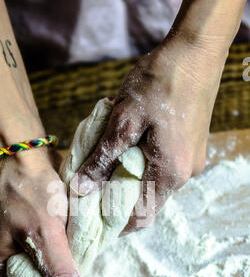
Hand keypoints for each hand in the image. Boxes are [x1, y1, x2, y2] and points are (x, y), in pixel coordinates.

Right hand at [0, 148, 85, 276]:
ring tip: (65, 233)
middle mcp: (3, 270)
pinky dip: (66, 248)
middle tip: (65, 240)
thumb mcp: (44, 233)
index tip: (64, 254)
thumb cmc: (28, 191)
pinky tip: (67, 230)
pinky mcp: (31, 245)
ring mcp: (18, 257)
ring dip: (67, 257)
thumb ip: (58, 273)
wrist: (25, 157)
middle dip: (62, 269)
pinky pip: (55, 258)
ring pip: (54, 273)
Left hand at [74, 38, 223, 232]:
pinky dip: (141, 166)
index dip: (115, 225)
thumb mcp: (123, 121)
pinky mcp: (190, 147)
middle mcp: (184, 173)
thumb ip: (103, 159)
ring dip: (129, 181)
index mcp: (169, 172)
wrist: (196, 51)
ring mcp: (190, 160)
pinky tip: (124, 151)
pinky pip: (162, 167)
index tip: (91, 222)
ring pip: (154, 183)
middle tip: (91, 194)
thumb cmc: (159, 83)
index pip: (141, 217)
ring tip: (103, 170)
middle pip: (148, 202)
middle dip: (119, 202)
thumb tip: (81, 189)